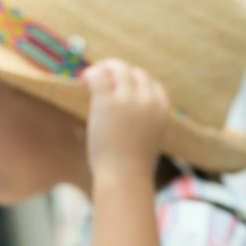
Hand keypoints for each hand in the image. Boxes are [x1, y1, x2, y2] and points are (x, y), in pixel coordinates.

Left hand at [82, 58, 169, 179]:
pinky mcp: (108, 101)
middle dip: (117, 72)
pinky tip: (82, 82)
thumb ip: (143, 120)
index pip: (150, 82)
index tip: (118, 87)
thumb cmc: (133, 165)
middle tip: (101, 80)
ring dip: (102, 69)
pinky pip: (98, 76)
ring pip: (117, 68)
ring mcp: (129, 99)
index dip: (133, 81)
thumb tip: (126, 111)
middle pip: (134, 71)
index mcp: (162, 108)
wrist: (125, 177)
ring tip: (88, 79)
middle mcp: (148, 99)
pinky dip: (90, 74)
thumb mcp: (148, 138)